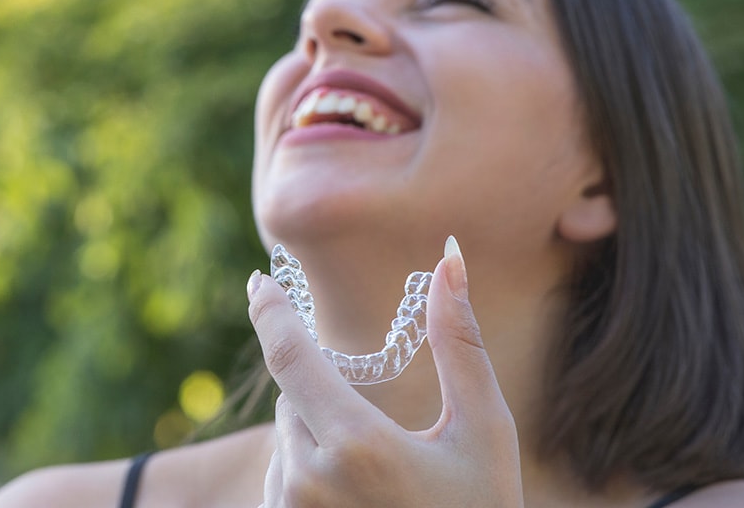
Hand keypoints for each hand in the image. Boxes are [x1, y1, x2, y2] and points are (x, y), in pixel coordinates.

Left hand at [246, 237, 522, 507]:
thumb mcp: (484, 432)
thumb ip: (460, 343)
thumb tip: (449, 259)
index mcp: (357, 444)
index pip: (291, 355)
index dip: (271, 311)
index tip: (259, 281)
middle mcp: (310, 481)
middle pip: (295, 400)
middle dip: (327, 395)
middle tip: (381, 432)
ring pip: (289, 444)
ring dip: (319, 439)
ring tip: (380, 485)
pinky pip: (284, 485)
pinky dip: (310, 477)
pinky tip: (360, 502)